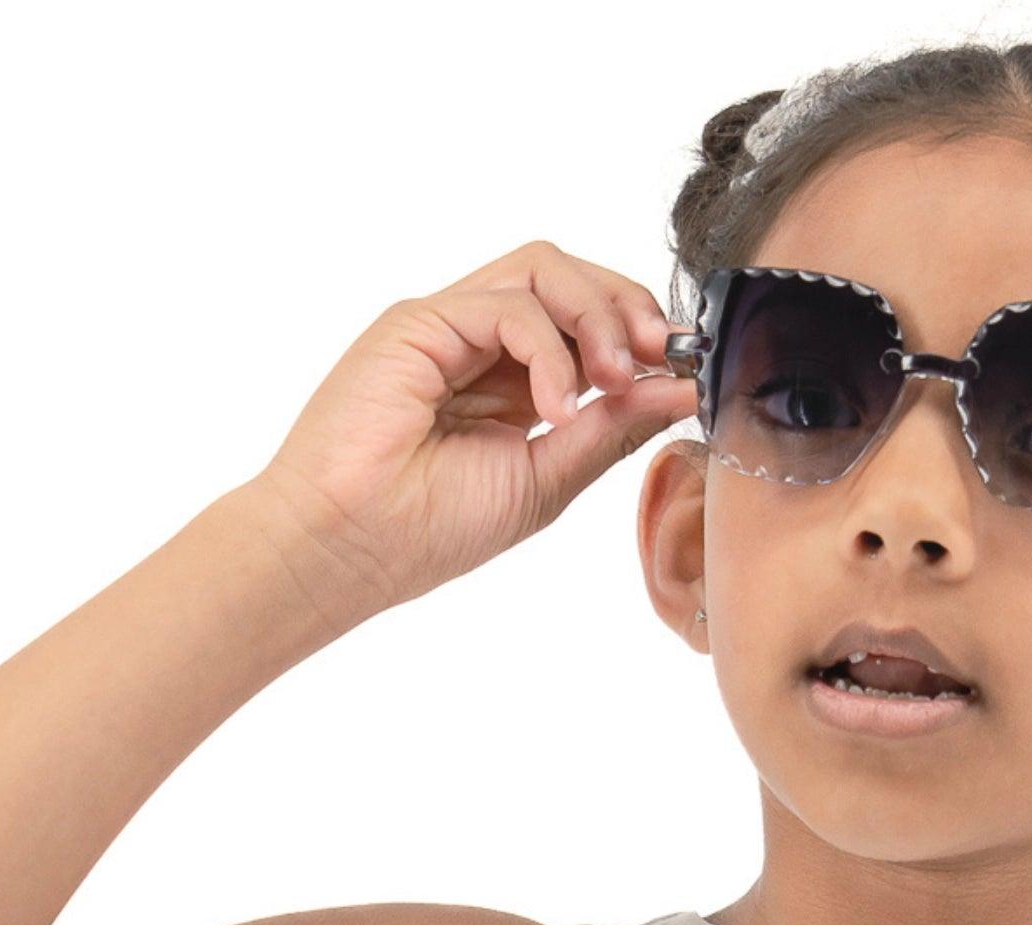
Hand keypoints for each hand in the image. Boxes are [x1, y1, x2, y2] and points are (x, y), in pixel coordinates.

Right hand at [251, 241, 700, 615]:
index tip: (684, 372)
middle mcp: (483, 344)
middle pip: (572, 278)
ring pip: (545, 270)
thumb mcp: (547, 481)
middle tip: (663, 355)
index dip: (643, 335)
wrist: (347, 547)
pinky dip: (549, 349)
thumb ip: (609, 430)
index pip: (590, 323)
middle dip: (630, 308)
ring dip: (597, 315)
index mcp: (515, 384)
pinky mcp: (420, 322)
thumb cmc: (430, 529)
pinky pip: (507, 304)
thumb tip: (679, 389)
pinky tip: (557, 407)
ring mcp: (450, 326)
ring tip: (613, 379)